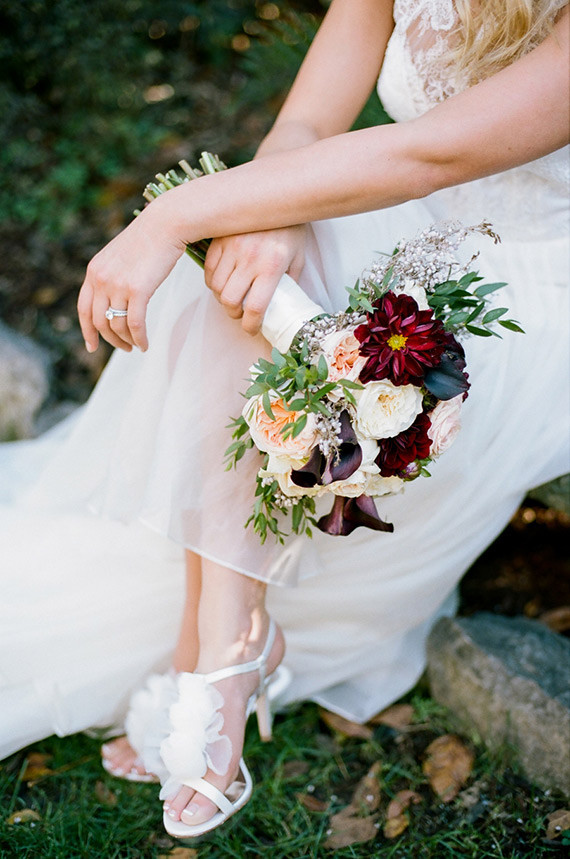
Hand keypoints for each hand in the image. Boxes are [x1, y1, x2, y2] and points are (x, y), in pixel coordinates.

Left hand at [77, 199, 184, 352]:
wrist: (165, 224)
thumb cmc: (150, 239)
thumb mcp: (121, 257)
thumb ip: (112, 276)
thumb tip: (116, 299)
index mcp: (94, 271)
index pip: (83, 309)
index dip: (87, 331)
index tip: (92, 346)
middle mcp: (101, 279)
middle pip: (100, 322)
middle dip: (111, 340)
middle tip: (124, 348)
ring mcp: (117, 285)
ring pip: (117, 325)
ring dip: (127, 341)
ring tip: (137, 346)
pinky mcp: (137, 290)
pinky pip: (135, 324)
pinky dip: (139, 338)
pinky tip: (145, 344)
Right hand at [204, 225, 306, 334]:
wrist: (279, 194)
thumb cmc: (291, 229)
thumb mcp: (297, 258)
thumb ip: (289, 283)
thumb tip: (282, 307)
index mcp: (272, 265)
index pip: (256, 307)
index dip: (251, 325)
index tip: (252, 329)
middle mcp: (250, 257)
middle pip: (230, 301)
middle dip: (234, 314)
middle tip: (240, 314)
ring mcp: (232, 247)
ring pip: (216, 287)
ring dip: (222, 298)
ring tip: (232, 298)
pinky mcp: (219, 239)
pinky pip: (209, 269)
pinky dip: (213, 281)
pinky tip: (223, 281)